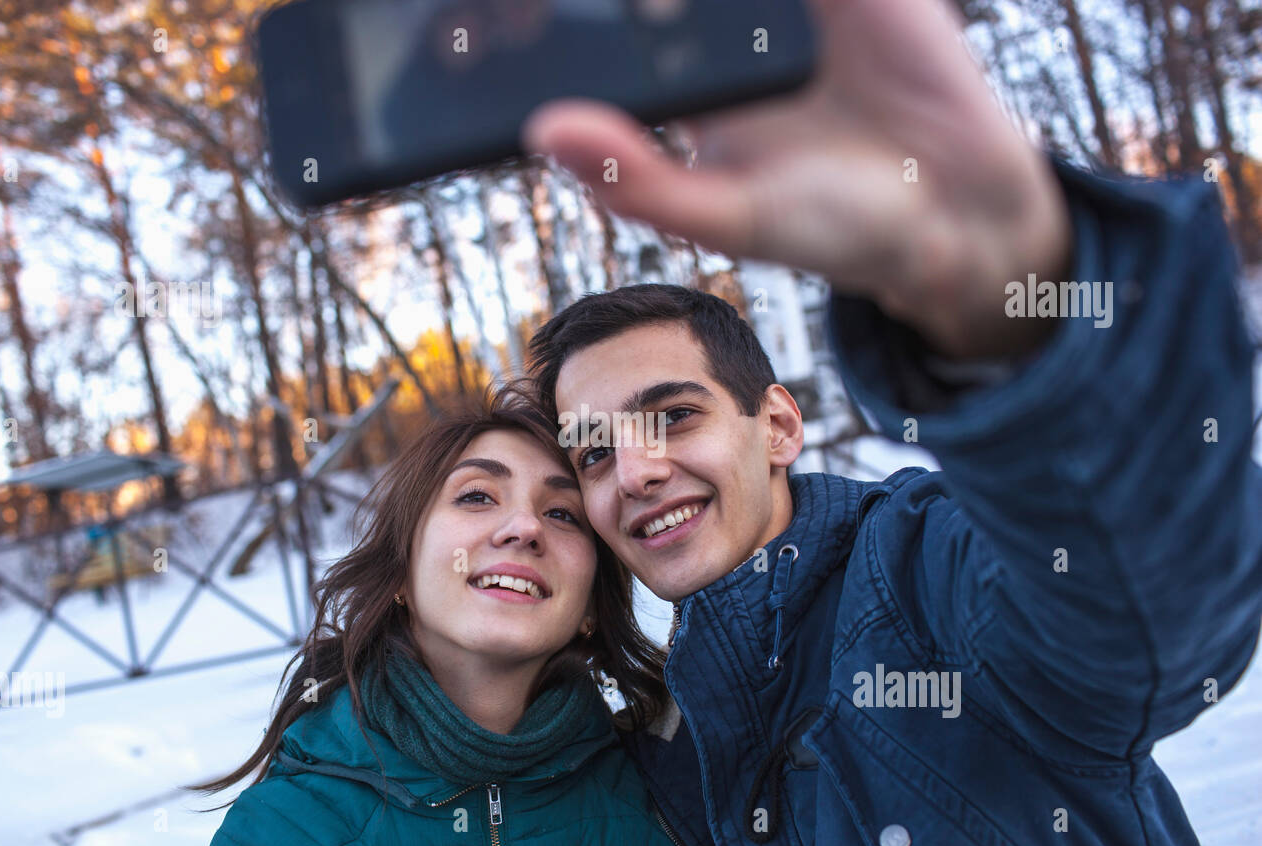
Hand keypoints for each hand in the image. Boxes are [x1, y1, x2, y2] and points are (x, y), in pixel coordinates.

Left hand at [520, 0, 1070, 359]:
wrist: (953, 212)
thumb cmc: (832, 223)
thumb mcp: (730, 215)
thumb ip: (642, 181)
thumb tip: (547, 131)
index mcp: (685, 75)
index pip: (603, 21)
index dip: (543, 12)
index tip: (493, 13)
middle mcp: (727, 24)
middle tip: (522, 0)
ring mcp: (784, 1)